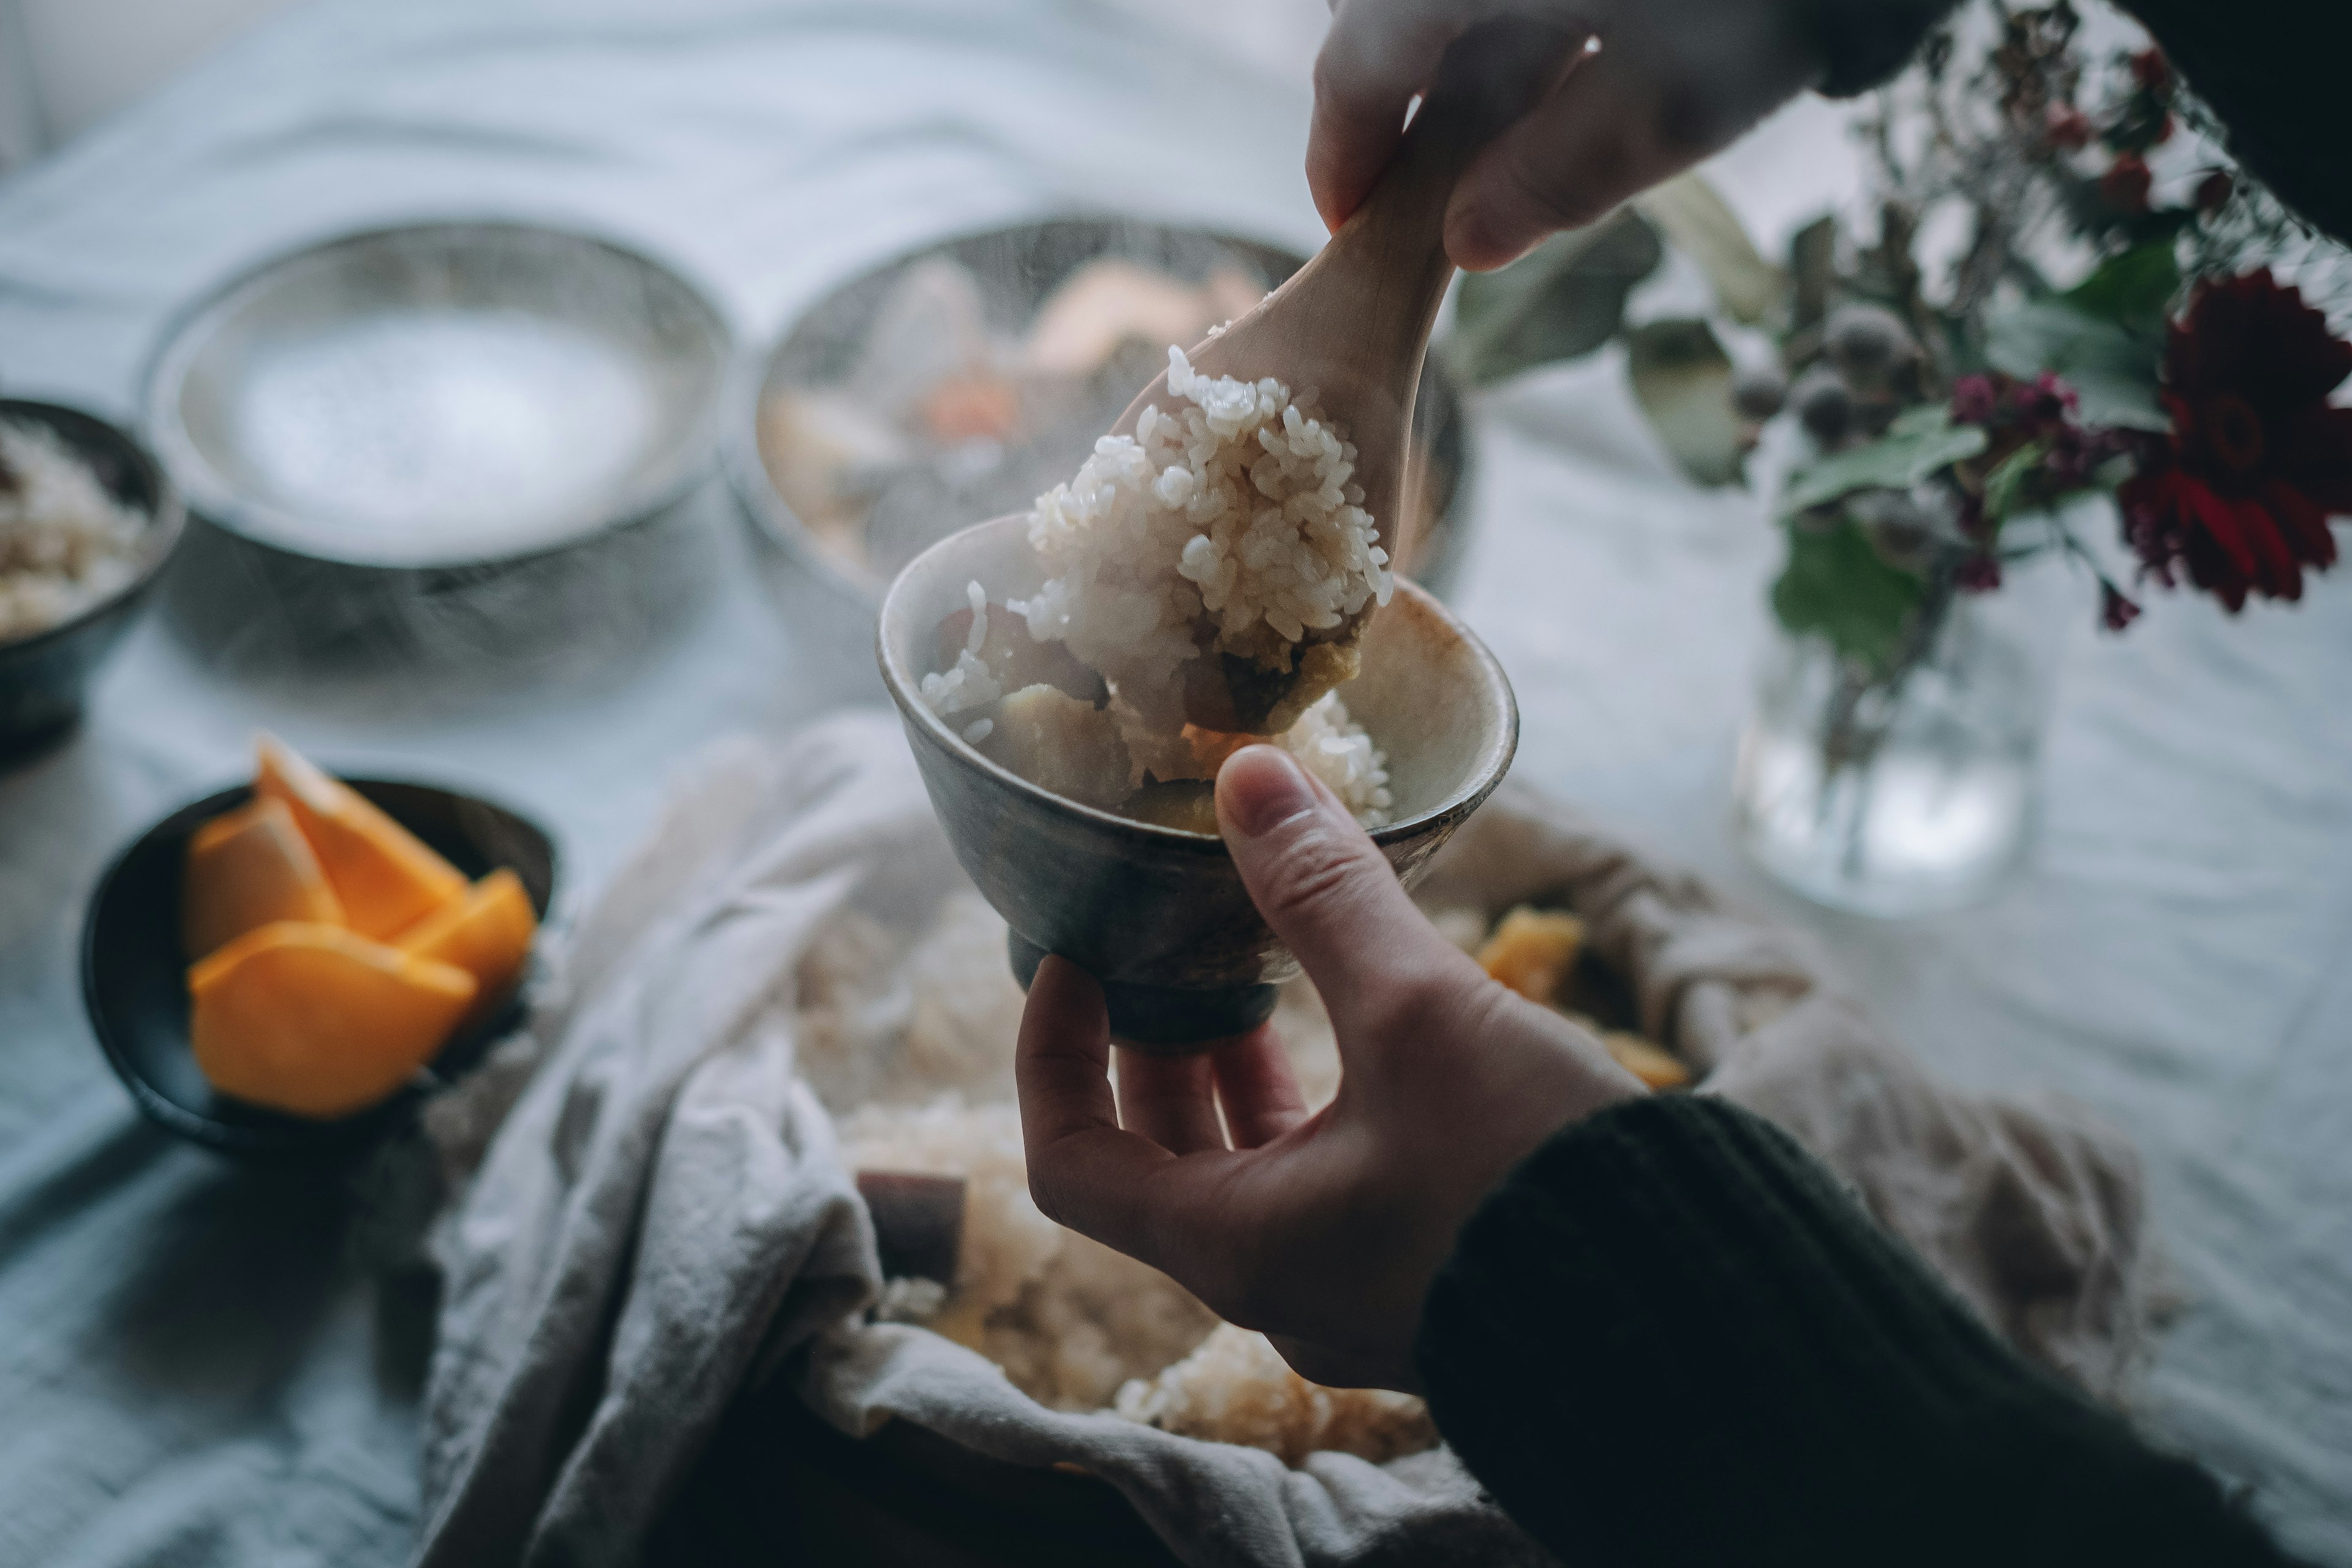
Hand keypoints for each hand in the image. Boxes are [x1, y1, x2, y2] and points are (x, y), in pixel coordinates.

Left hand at [1015, 745, 1641, 1390]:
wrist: (1697, 1311)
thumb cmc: (1536, 1178)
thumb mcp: (1422, 1013)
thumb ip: (1328, 894)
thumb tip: (1248, 777)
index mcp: (1237, 1244)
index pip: (1071, 1162)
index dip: (1051, 1053)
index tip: (1075, 963)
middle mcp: (1277, 1288)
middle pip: (1157, 1165)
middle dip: (1155, 1051)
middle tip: (1172, 952)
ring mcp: (1351, 1298)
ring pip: (1246, 1181)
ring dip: (1237, 1083)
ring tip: (1258, 980)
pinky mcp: (1421, 1285)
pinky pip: (1324, 1198)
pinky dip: (1311, 1117)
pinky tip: (1366, 1044)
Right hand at [1309, 0, 1827, 269]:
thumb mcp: (1670, 106)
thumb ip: (1556, 176)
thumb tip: (1467, 241)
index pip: (1361, 60)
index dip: (1344, 148)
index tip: (1349, 216)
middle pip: (1381, 6)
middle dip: (1385, 80)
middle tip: (1416, 165)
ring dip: (1447, 45)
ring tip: (1493, 116)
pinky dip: (1502, 19)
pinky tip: (1556, 47)